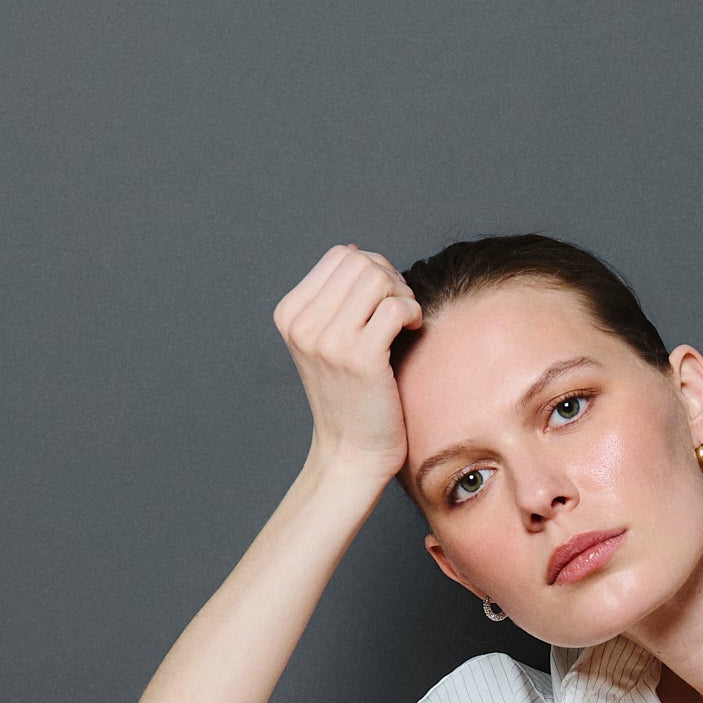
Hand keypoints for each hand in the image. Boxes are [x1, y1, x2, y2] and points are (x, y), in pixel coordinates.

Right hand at [274, 245, 422, 484]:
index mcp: (289, 314)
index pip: (341, 257)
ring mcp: (328, 341)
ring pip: (379, 279)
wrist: (352, 451)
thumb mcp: (328, 340)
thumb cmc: (351, 394)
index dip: (373, 269)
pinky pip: (396, 307)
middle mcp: (303, 325)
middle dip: (391, 279)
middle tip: (399, 310)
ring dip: (403, 295)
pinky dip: (412, 313)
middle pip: (362, 263)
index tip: (384, 300)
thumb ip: (336, 297)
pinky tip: (412, 331)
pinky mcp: (360, 358)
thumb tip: (357, 252)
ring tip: (404, 321)